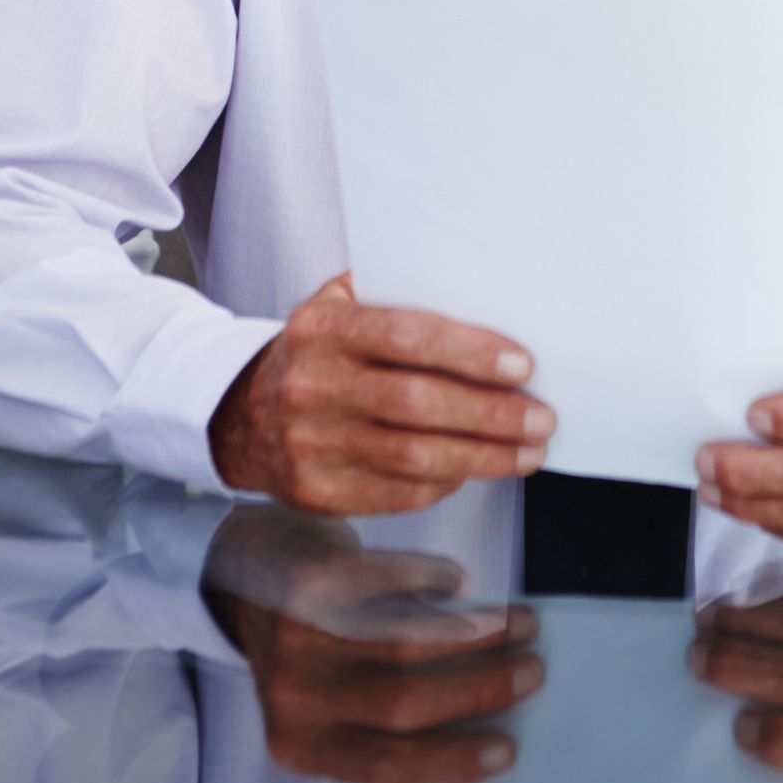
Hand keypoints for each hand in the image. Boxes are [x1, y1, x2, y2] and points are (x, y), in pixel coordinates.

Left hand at [203, 509, 543, 782]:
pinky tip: (458, 581)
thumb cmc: (306, 645)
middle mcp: (294, 700)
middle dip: (480, 690)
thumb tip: (485, 722)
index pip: (386, 766)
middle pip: (403, 703)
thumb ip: (382, 719)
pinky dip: (434, 580)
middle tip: (531, 672)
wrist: (240, 573)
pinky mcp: (307, 582)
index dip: (452, 761)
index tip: (508, 749)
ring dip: (475, 633)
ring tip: (519, 623)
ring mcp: (297, 638)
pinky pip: (390, 581)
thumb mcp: (328, 700)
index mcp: (301, 746)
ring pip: (405, 643)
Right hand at [210, 273, 554, 513]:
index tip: (522, 365)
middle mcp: (315, 387)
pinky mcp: (320, 492)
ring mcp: (313, 445)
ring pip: (415, 457)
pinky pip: (399, 492)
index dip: (470, 352)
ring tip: (528, 451)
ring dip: (483, 457)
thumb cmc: (315, 352)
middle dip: (491, 414)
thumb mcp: (336, 304)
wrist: (241, 415)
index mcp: (323, 330)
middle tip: (541, 417)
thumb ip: (392, 292)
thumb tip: (482, 289)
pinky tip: (477, 469)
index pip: (408, 337)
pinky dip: (446, 482)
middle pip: (418, 403)